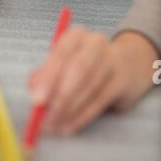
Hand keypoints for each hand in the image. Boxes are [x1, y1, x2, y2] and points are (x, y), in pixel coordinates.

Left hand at [27, 25, 158, 134]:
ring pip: (90, 87)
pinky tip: (70, 126)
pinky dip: (83, 116)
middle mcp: (96, 43)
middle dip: (61, 96)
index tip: (38, 99)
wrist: (126, 64)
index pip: (62, 52)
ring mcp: (113, 60)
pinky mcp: (124, 80)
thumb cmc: (84, 64)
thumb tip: (33, 88)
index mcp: (76, 35)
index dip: (49, 77)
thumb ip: (44, 74)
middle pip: (79, 69)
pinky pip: (100, 100)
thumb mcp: (62, 63)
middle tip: (47, 117)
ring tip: (56, 125)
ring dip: (70, 109)